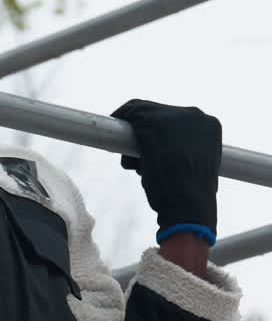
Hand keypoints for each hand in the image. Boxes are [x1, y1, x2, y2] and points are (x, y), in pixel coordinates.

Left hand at [110, 98, 220, 236]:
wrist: (190, 208)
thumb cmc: (190, 198)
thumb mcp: (194, 168)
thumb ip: (181, 152)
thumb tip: (163, 152)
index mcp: (209, 126)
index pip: (177, 119)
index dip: (158, 130)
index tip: (147, 144)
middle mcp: (195, 116)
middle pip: (158, 112)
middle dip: (143, 131)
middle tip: (134, 154)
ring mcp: (174, 118)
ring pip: (141, 113)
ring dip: (132, 133)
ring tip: (133, 164)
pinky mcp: (153, 124)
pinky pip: (129, 116)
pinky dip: (118, 126)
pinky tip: (111, 141)